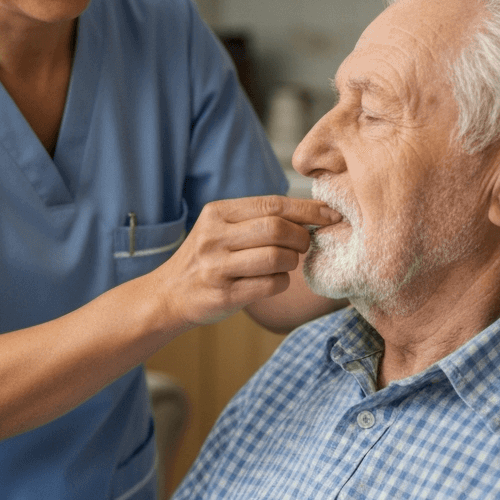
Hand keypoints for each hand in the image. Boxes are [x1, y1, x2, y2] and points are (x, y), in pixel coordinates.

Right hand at [147, 196, 340, 327]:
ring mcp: (217, 267)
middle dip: (302, 237)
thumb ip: (257, 219)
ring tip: (287, 262)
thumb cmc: (207, 258)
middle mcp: (214, 237)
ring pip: (276, 257)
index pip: (272, 204)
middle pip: (276, 229)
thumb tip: (311, 214)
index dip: (307, 209)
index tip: (331, 213)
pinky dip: (282, 281)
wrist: (169, 294)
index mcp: (217, 213)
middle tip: (305, 244)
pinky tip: (274, 280)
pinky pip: (270, 285)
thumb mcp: (221, 228)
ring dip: (292, 261)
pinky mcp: (223, 295)